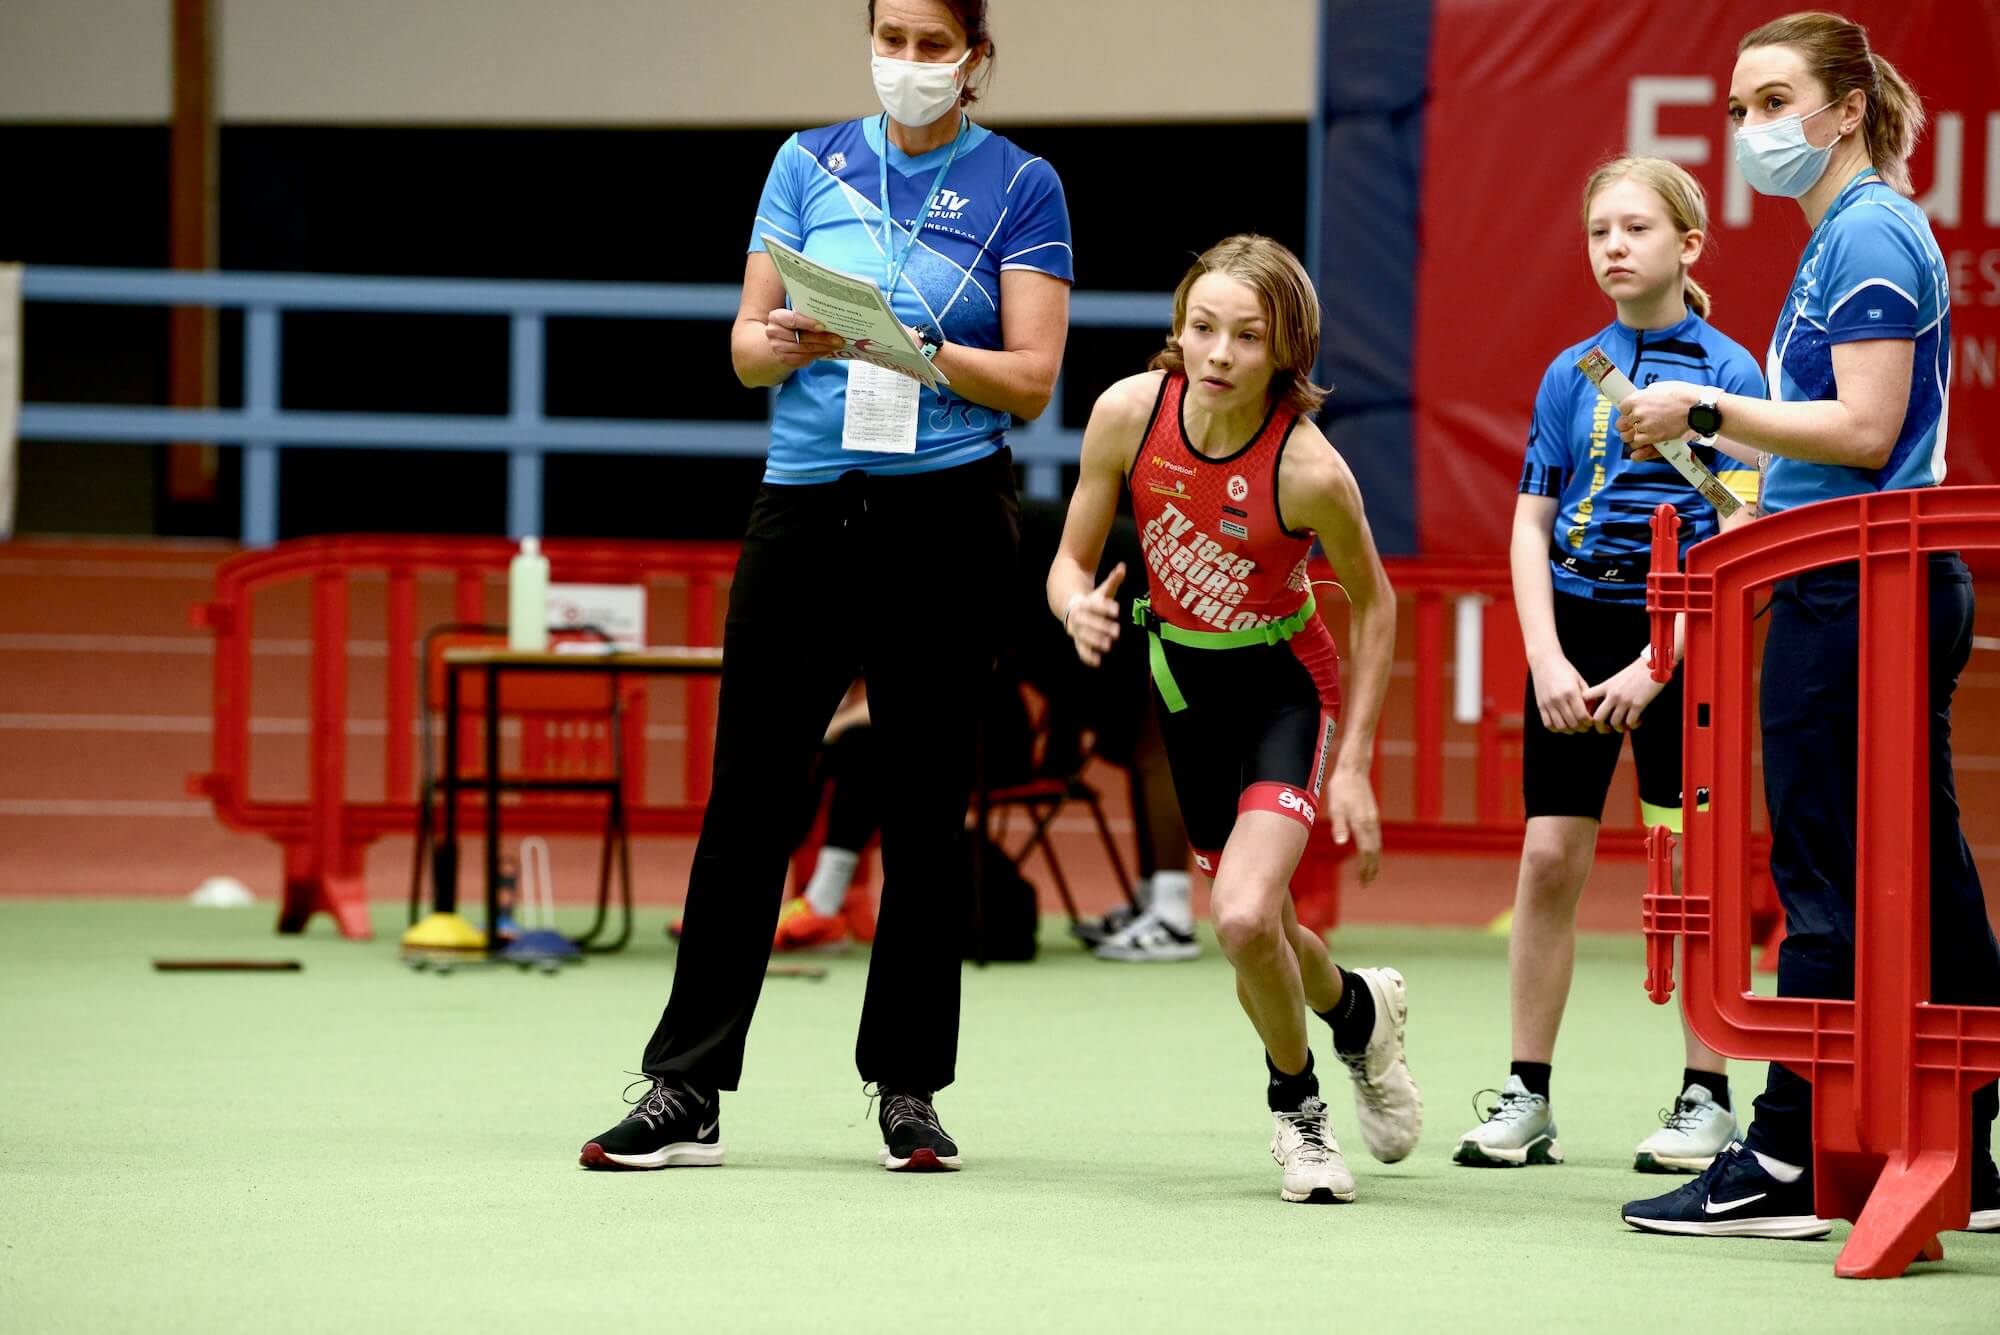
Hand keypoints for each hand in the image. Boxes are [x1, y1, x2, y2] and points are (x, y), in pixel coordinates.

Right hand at [765, 309, 844, 367]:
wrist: (778, 340)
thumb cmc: (792, 324)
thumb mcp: (795, 315)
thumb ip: (807, 314)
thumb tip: (830, 317)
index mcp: (776, 317)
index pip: (793, 320)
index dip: (808, 323)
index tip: (823, 326)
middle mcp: (774, 332)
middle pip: (801, 337)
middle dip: (823, 338)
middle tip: (838, 339)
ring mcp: (778, 348)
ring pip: (805, 349)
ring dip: (823, 348)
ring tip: (836, 345)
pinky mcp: (784, 359)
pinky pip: (804, 358)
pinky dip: (818, 355)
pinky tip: (827, 350)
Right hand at [1065, 563, 1125, 666]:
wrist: (1070, 607)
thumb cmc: (1092, 600)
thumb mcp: (1102, 590)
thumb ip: (1112, 580)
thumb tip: (1123, 566)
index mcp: (1086, 603)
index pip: (1096, 605)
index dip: (1106, 607)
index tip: (1117, 610)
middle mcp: (1080, 617)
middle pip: (1090, 622)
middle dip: (1102, 627)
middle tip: (1117, 632)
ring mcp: (1077, 629)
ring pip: (1085, 636)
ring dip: (1095, 641)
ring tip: (1108, 646)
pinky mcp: (1077, 640)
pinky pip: (1081, 649)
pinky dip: (1087, 656)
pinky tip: (1097, 662)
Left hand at [1327, 767, 1381, 885]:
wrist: (1354, 770)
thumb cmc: (1341, 788)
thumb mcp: (1335, 806)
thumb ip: (1339, 825)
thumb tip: (1341, 843)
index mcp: (1361, 823)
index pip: (1366, 852)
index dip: (1365, 869)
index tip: (1362, 881)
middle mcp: (1371, 823)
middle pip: (1375, 852)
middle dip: (1371, 869)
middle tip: (1366, 883)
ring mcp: (1373, 819)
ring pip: (1377, 845)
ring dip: (1374, 861)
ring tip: (1370, 873)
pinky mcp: (1373, 815)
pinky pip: (1376, 838)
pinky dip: (1375, 850)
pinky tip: (1371, 854)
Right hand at [1529, 651, 1594, 733]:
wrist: (1544, 661)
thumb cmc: (1565, 669)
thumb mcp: (1579, 680)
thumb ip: (1586, 696)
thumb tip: (1592, 712)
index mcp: (1571, 692)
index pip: (1582, 716)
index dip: (1589, 722)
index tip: (1592, 721)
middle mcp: (1559, 699)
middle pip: (1572, 723)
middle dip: (1582, 728)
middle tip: (1585, 726)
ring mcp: (1548, 703)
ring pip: (1560, 726)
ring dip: (1570, 730)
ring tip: (1575, 727)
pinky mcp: (1540, 705)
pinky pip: (1548, 724)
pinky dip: (1556, 728)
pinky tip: (1562, 725)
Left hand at [1585, 654, 1667, 733]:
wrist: (1652, 665)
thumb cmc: (1636, 671)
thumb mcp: (1617, 678)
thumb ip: (1609, 688)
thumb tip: (1604, 702)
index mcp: (1606, 686)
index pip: (1586, 697)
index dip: (1585, 708)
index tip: (1591, 714)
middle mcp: (1613, 694)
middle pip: (1597, 718)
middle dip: (1600, 728)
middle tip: (1606, 730)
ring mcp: (1625, 700)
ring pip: (1615, 723)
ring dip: (1619, 728)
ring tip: (1624, 727)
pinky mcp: (1638, 704)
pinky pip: (1630, 723)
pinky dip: (1632, 726)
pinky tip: (1636, 722)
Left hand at [1614, 379, 1700, 451]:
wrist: (1696, 407)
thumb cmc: (1682, 395)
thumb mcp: (1660, 387)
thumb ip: (1647, 394)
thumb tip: (1642, 397)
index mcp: (1637, 398)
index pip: (1622, 408)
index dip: (1627, 412)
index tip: (1632, 414)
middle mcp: (1637, 412)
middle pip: (1622, 423)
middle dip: (1627, 425)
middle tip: (1634, 426)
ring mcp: (1644, 425)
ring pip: (1628, 436)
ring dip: (1632, 436)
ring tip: (1639, 435)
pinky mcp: (1652, 437)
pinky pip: (1638, 443)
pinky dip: (1640, 444)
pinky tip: (1645, 441)